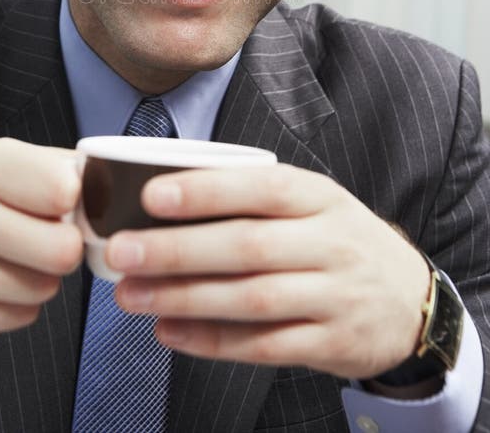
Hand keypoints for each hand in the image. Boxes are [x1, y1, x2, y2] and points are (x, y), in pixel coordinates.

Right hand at [0, 137, 82, 339]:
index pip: (62, 189)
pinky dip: (16, 305)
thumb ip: (42, 165)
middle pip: (60, 249)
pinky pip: (18, 318)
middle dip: (63, 247)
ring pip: (42, 288)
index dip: (75, 201)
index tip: (62, 205)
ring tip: (12, 260)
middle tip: (46, 239)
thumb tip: (101, 177)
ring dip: (40, 279)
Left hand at [108, 165, 430, 378]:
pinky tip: (169, 332)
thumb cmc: (338, 241)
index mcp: (320, 197)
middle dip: (178, 250)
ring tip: (131, 295)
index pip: (261, 187)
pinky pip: (264, 346)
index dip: (206, 191)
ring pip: (251, 298)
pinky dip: (212, 341)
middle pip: (248, 246)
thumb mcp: (313, 204)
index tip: (151, 195)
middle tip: (122, 251)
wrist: (410, 301)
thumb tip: (167, 192)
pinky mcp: (330, 343)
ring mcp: (334, 296)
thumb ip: (255, 198)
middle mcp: (330, 243)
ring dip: (185, 298)